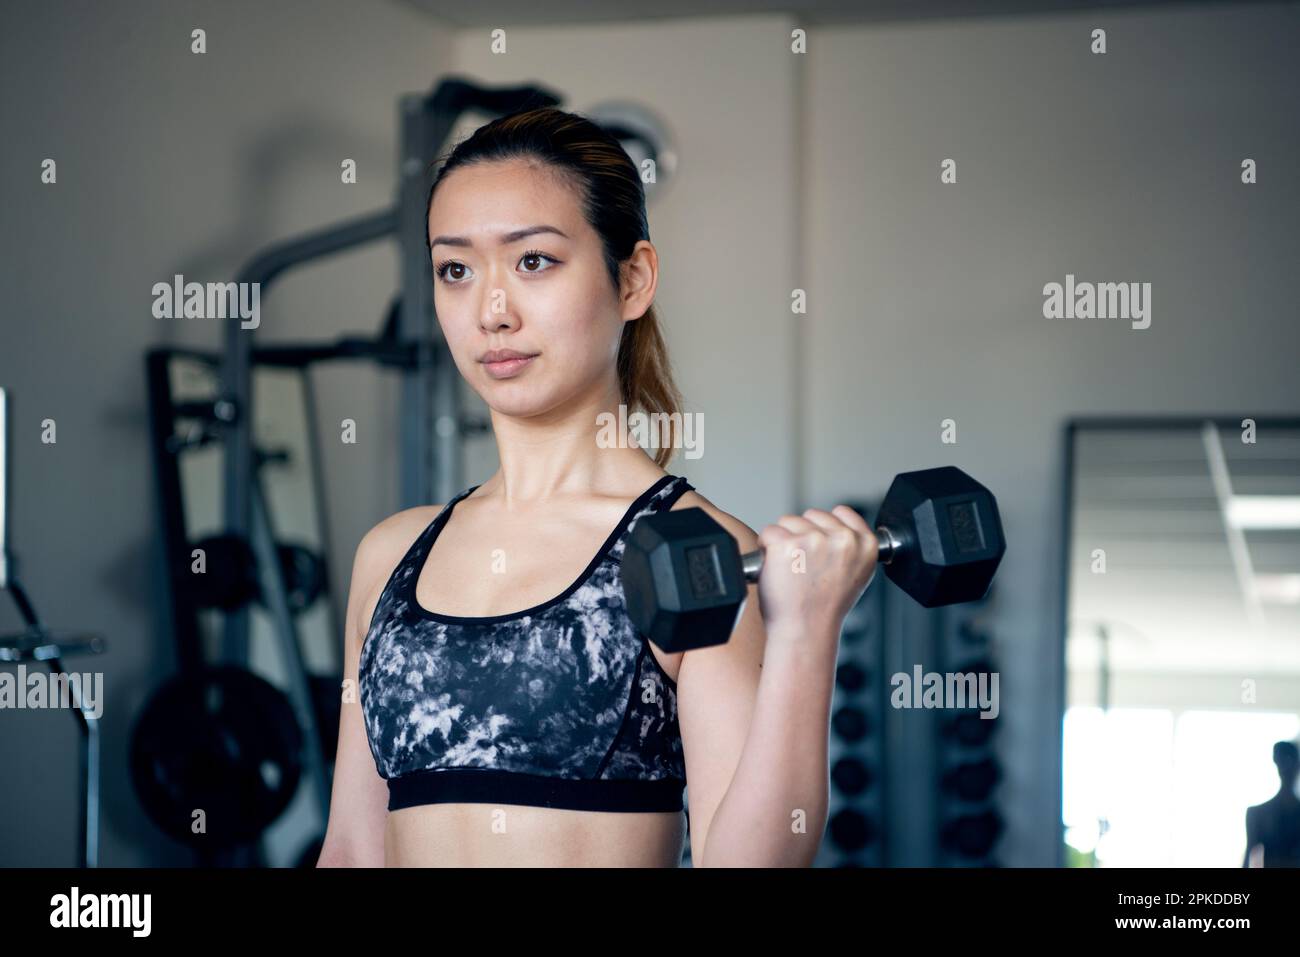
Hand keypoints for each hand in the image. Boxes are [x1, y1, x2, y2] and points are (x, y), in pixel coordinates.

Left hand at [755, 506, 878, 636]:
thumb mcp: (856, 574)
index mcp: (865, 544)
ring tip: (791, 569)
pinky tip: (776, 568)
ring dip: (783, 540)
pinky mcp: (787, 544)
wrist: (805, 630)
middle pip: (810, 515)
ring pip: (788, 521)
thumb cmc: (824, 609)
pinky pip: (769, 532)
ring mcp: (814, 539)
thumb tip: (836, 527)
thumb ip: (850, 547)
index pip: (842, 512)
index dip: (825, 527)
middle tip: (803, 565)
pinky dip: (766, 547)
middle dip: (802, 534)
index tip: (819, 547)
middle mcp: (842, 539)